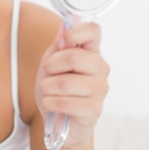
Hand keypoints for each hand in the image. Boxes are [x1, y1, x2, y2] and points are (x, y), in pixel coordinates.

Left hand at [35, 22, 109, 149]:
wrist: (58, 124)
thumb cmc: (56, 91)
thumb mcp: (50, 64)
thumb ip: (57, 46)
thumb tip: (64, 25)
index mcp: (91, 53)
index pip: (94, 30)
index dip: (76, 32)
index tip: (64, 42)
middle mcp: (100, 69)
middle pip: (75, 56)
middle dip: (52, 66)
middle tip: (49, 73)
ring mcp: (100, 90)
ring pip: (65, 82)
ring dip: (47, 88)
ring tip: (49, 92)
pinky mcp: (94, 110)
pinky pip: (65, 102)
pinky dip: (50, 103)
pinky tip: (52, 104)